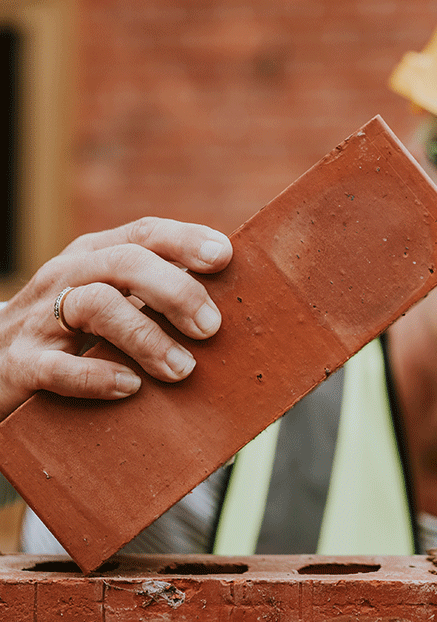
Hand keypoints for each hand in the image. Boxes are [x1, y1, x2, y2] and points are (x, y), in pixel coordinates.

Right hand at [0, 217, 232, 419]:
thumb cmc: (69, 333)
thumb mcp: (109, 300)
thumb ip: (154, 295)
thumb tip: (228, 304)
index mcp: (94, 255)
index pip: (144, 233)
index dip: (186, 240)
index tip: (224, 258)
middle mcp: (67, 276)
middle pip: (125, 263)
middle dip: (175, 291)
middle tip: (211, 327)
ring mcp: (40, 319)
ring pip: (97, 306)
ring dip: (147, 337)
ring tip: (182, 369)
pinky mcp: (22, 364)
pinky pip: (59, 367)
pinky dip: (98, 376)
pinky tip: (130, 387)